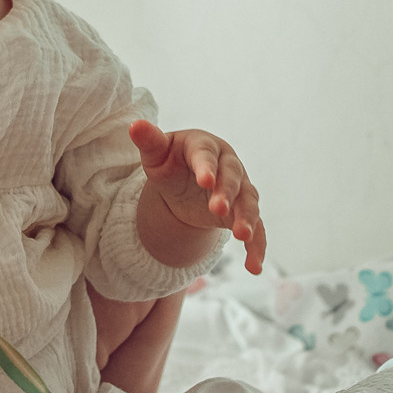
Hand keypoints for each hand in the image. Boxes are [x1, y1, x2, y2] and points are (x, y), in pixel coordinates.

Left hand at [128, 121, 267, 274]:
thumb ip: (149, 141)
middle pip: (233, 177)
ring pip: (248, 202)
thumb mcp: (156, 153)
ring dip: (247, 218)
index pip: (206, 155)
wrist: (186, 181)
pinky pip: (256, 228)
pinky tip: (254, 266)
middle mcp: (228, 164)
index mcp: (204, 145)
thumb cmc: (170, 161)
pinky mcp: (242, 211)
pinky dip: (257, 246)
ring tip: (243, 236)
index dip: (206, 167)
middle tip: (218, 209)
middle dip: (227, 193)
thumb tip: (134, 126)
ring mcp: (240, 188)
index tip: (205, 181)